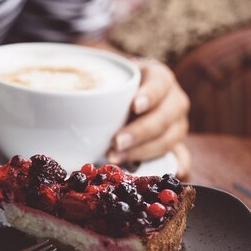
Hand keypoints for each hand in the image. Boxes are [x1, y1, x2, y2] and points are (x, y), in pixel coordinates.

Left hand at [107, 59, 190, 177]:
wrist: (129, 94)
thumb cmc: (117, 86)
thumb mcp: (111, 78)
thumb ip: (98, 85)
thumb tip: (69, 93)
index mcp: (160, 78)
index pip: (160, 83)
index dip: (150, 95)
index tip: (134, 106)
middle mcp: (173, 100)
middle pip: (164, 117)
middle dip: (140, 132)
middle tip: (116, 142)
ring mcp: (177, 123)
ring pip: (169, 139)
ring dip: (143, 152)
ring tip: (116, 158)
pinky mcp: (176, 143)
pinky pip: (181, 156)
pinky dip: (177, 165)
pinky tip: (170, 172)